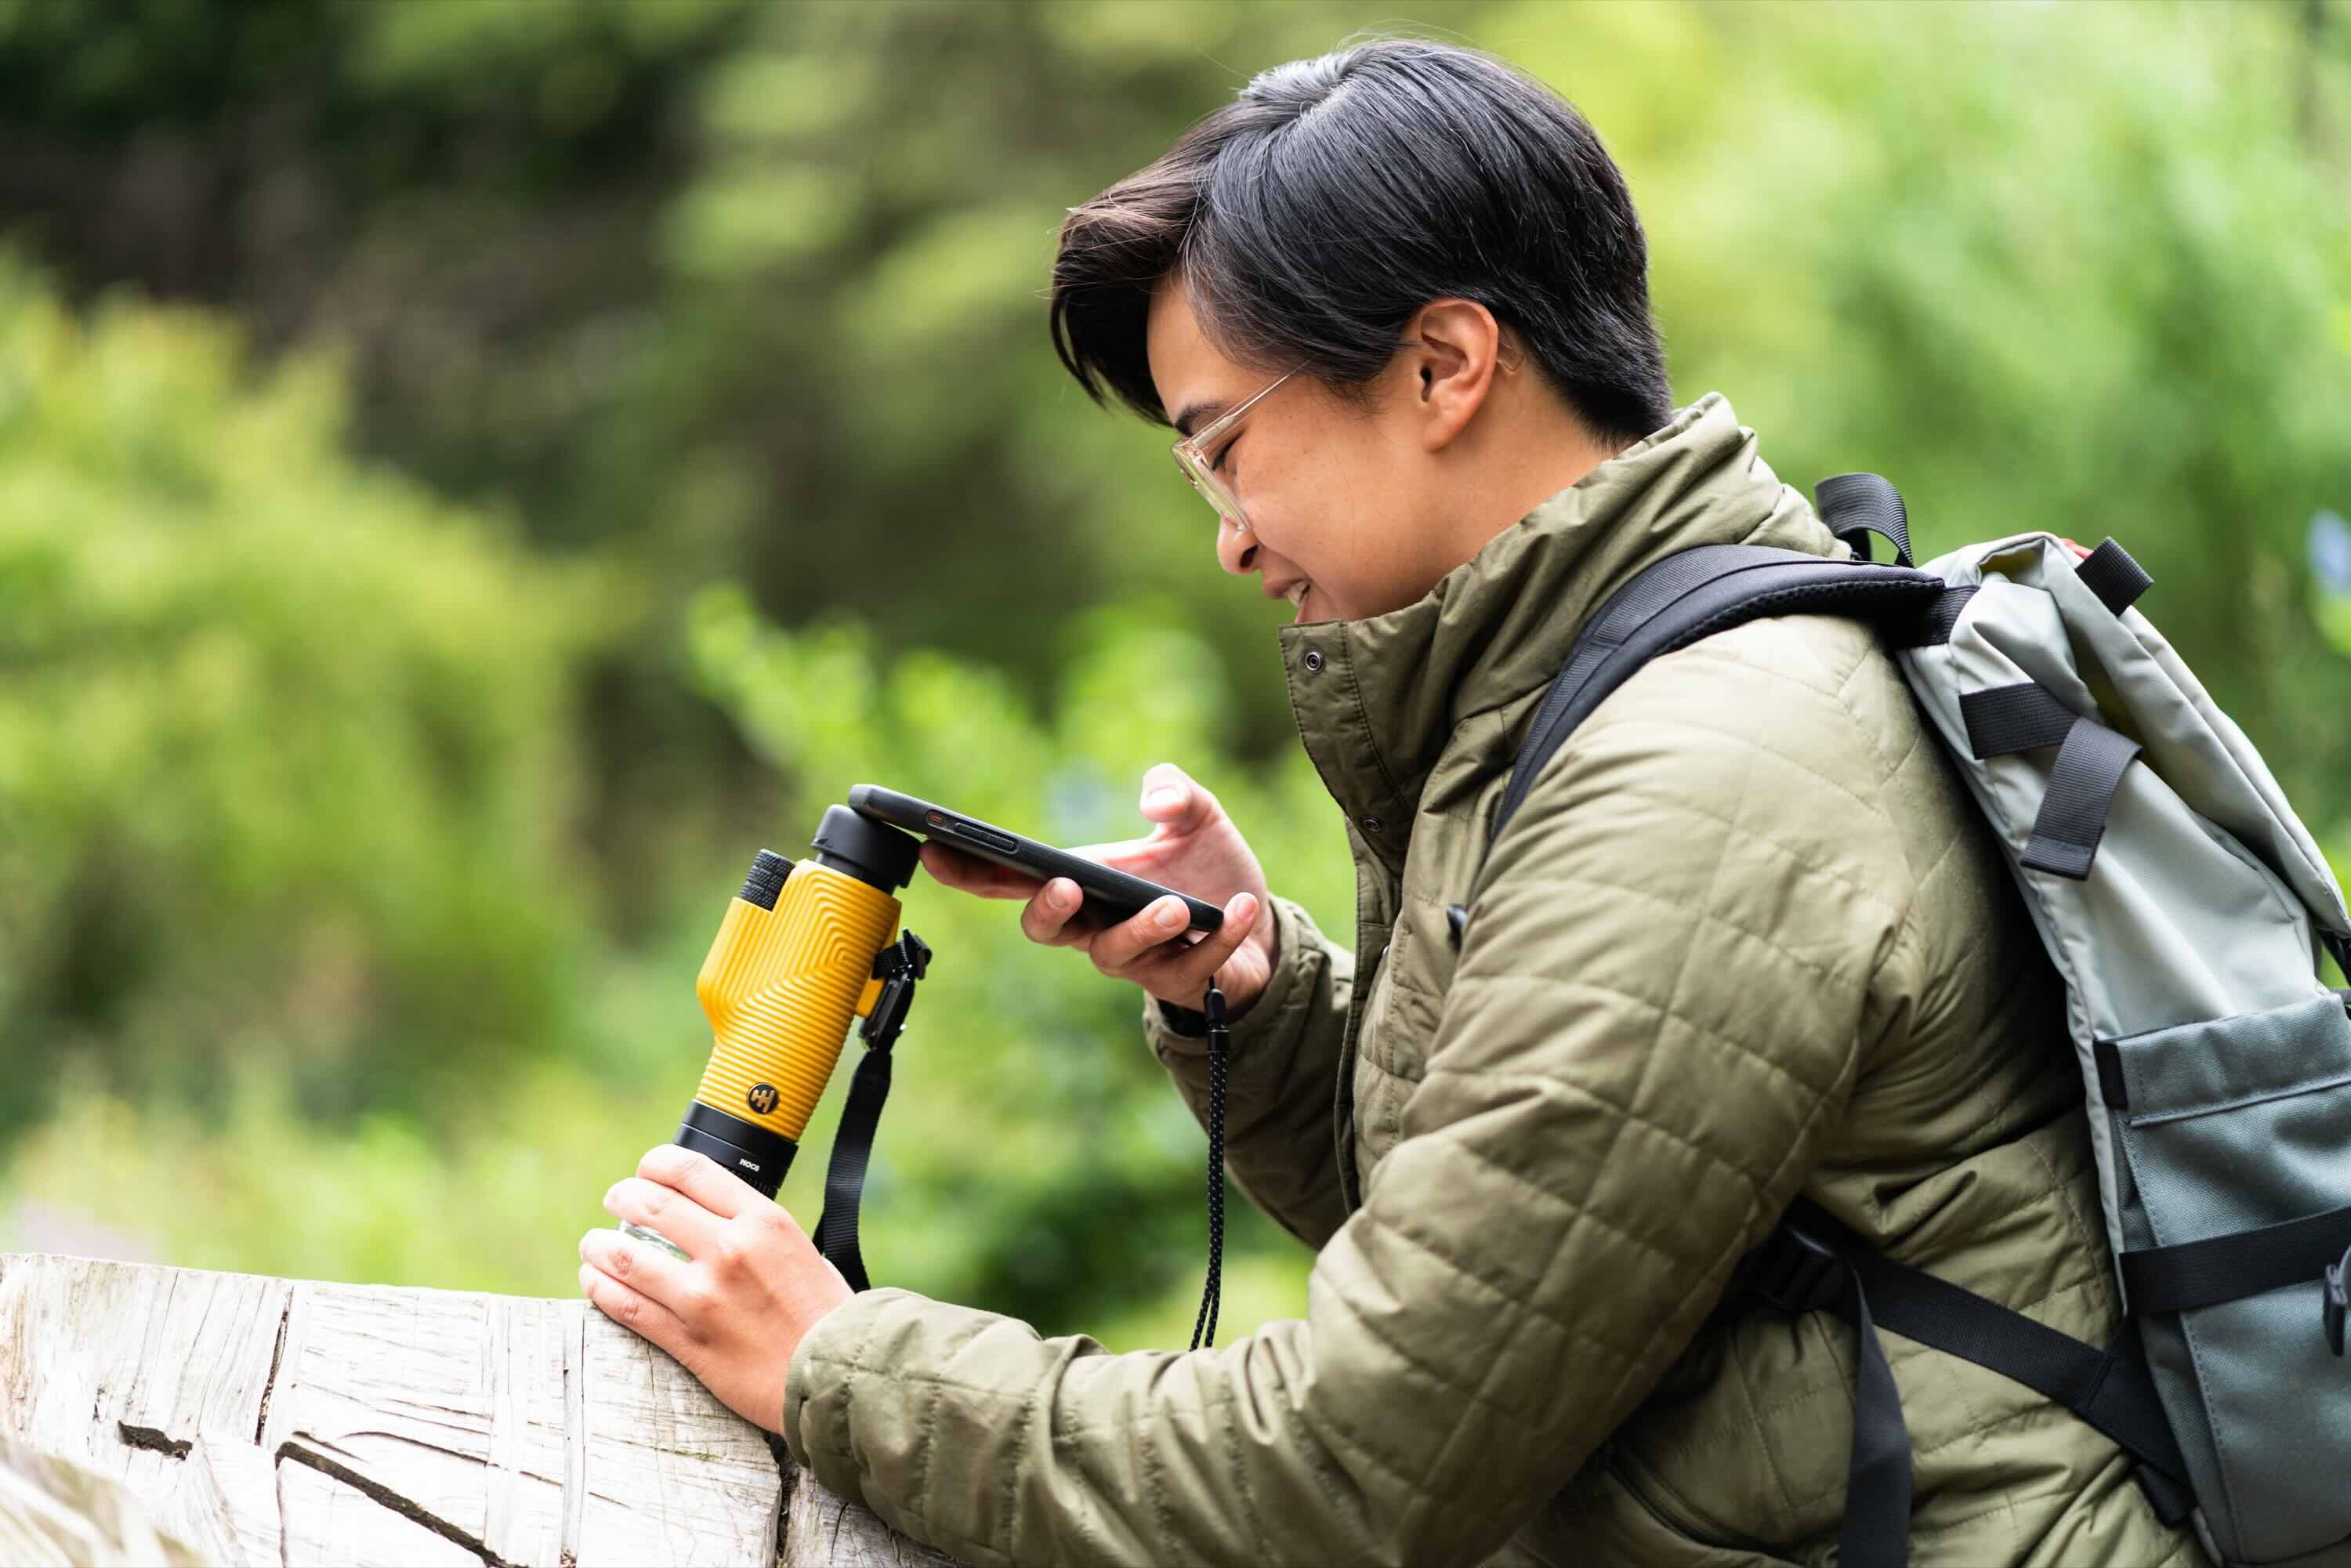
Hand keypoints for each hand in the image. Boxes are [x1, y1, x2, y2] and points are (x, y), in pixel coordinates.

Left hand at [579, 1144, 851, 1435]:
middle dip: (622, 1197)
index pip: (690, 1170)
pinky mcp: (688, 1339)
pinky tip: (595, 1281)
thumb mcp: (801, 1248)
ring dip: (599, 1245)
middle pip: (651, 1205)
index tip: (646, 1171)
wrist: (836, 1375)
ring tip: (594, 1245)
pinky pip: (627, 1307)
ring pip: (626, 1256)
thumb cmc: (825, 1314)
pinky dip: (601, 1289)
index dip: (655, 1164)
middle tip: (616, 1201)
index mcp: (763, 1220)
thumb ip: (755, 1231)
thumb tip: (711, 1217)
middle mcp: (730, 1249)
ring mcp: (704, 1296)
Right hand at [917, 762, 1281, 1015]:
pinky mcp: (1179, 980)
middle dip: (1046, 910)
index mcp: (1083, 879)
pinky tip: (1242, 907)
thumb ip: (1177, 791)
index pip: (1011, 878)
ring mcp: (1134, 959)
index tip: (933, 848)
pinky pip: (1189, 966)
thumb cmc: (1207, 870)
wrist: (1258, 922)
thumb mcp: (1197, 817)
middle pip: (1044, 930)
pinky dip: (1218, 936)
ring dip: (1141, 929)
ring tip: (1175, 907)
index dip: (969, 868)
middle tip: (1064, 883)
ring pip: (1112, 957)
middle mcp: (1095, 925)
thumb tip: (1155, 798)